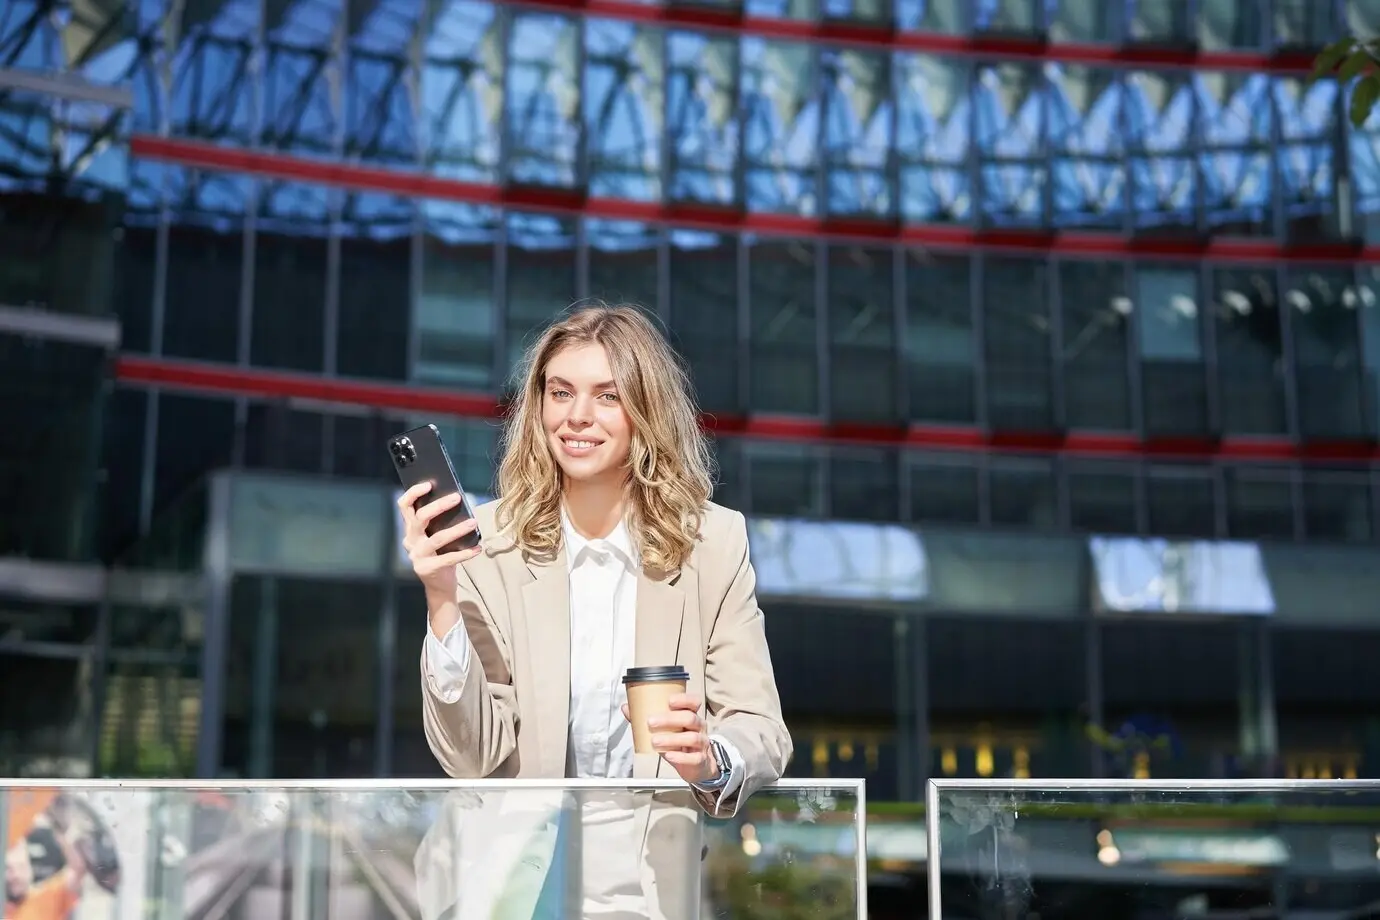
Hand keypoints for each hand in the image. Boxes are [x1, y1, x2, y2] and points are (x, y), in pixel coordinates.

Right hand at [398, 483, 482, 621]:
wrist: (439, 585)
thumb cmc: (441, 554)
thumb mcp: (436, 535)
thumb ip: (440, 521)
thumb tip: (457, 500)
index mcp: (410, 529)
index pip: (404, 506)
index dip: (414, 493)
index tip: (429, 484)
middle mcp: (410, 541)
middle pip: (420, 518)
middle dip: (438, 506)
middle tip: (457, 497)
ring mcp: (417, 556)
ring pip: (436, 538)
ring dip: (457, 529)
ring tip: (473, 523)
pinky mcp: (428, 569)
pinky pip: (448, 559)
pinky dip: (465, 553)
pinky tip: (478, 548)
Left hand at [621, 694, 718, 785]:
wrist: (696, 765)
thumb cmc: (679, 743)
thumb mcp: (666, 729)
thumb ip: (647, 719)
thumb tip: (627, 708)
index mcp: (691, 716)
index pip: (694, 702)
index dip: (684, 699)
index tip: (669, 700)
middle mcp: (698, 727)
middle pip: (689, 718)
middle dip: (669, 719)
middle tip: (651, 722)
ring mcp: (701, 743)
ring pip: (692, 738)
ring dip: (671, 739)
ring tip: (655, 741)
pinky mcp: (700, 759)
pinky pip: (694, 757)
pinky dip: (680, 757)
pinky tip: (668, 755)